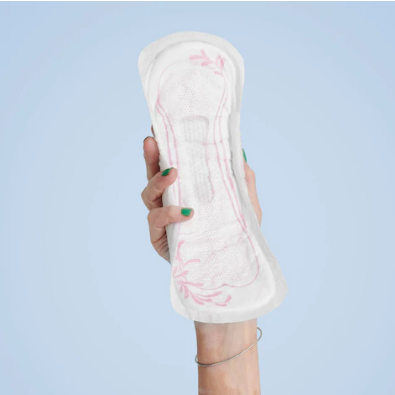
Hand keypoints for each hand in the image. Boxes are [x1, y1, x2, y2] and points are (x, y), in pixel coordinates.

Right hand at [142, 136, 261, 260]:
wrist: (234, 268)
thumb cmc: (236, 233)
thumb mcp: (246, 203)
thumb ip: (242, 179)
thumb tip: (239, 151)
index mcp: (186, 190)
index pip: (171, 164)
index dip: (163, 147)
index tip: (159, 126)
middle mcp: (169, 201)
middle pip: (152, 175)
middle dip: (150, 157)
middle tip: (152, 141)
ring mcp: (162, 220)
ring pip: (148, 195)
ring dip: (158, 182)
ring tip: (173, 173)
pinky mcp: (160, 239)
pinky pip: (156, 221)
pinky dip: (169, 213)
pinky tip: (186, 212)